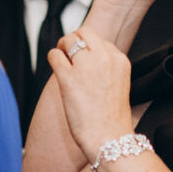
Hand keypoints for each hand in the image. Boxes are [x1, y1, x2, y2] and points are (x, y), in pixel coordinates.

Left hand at [43, 26, 134, 154]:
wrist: (109, 138)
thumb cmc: (112, 119)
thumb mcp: (118, 84)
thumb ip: (107, 69)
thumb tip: (87, 61)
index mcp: (120, 60)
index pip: (101, 41)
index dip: (89, 48)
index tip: (84, 58)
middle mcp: (105, 58)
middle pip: (84, 32)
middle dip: (74, 39)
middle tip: (67, 49)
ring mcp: (86, 67)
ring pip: (68, 40)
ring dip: (61, 47)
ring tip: (60, 57)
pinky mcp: (68, 78)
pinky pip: (54, 55)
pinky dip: (52, 58)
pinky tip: (55, 67)